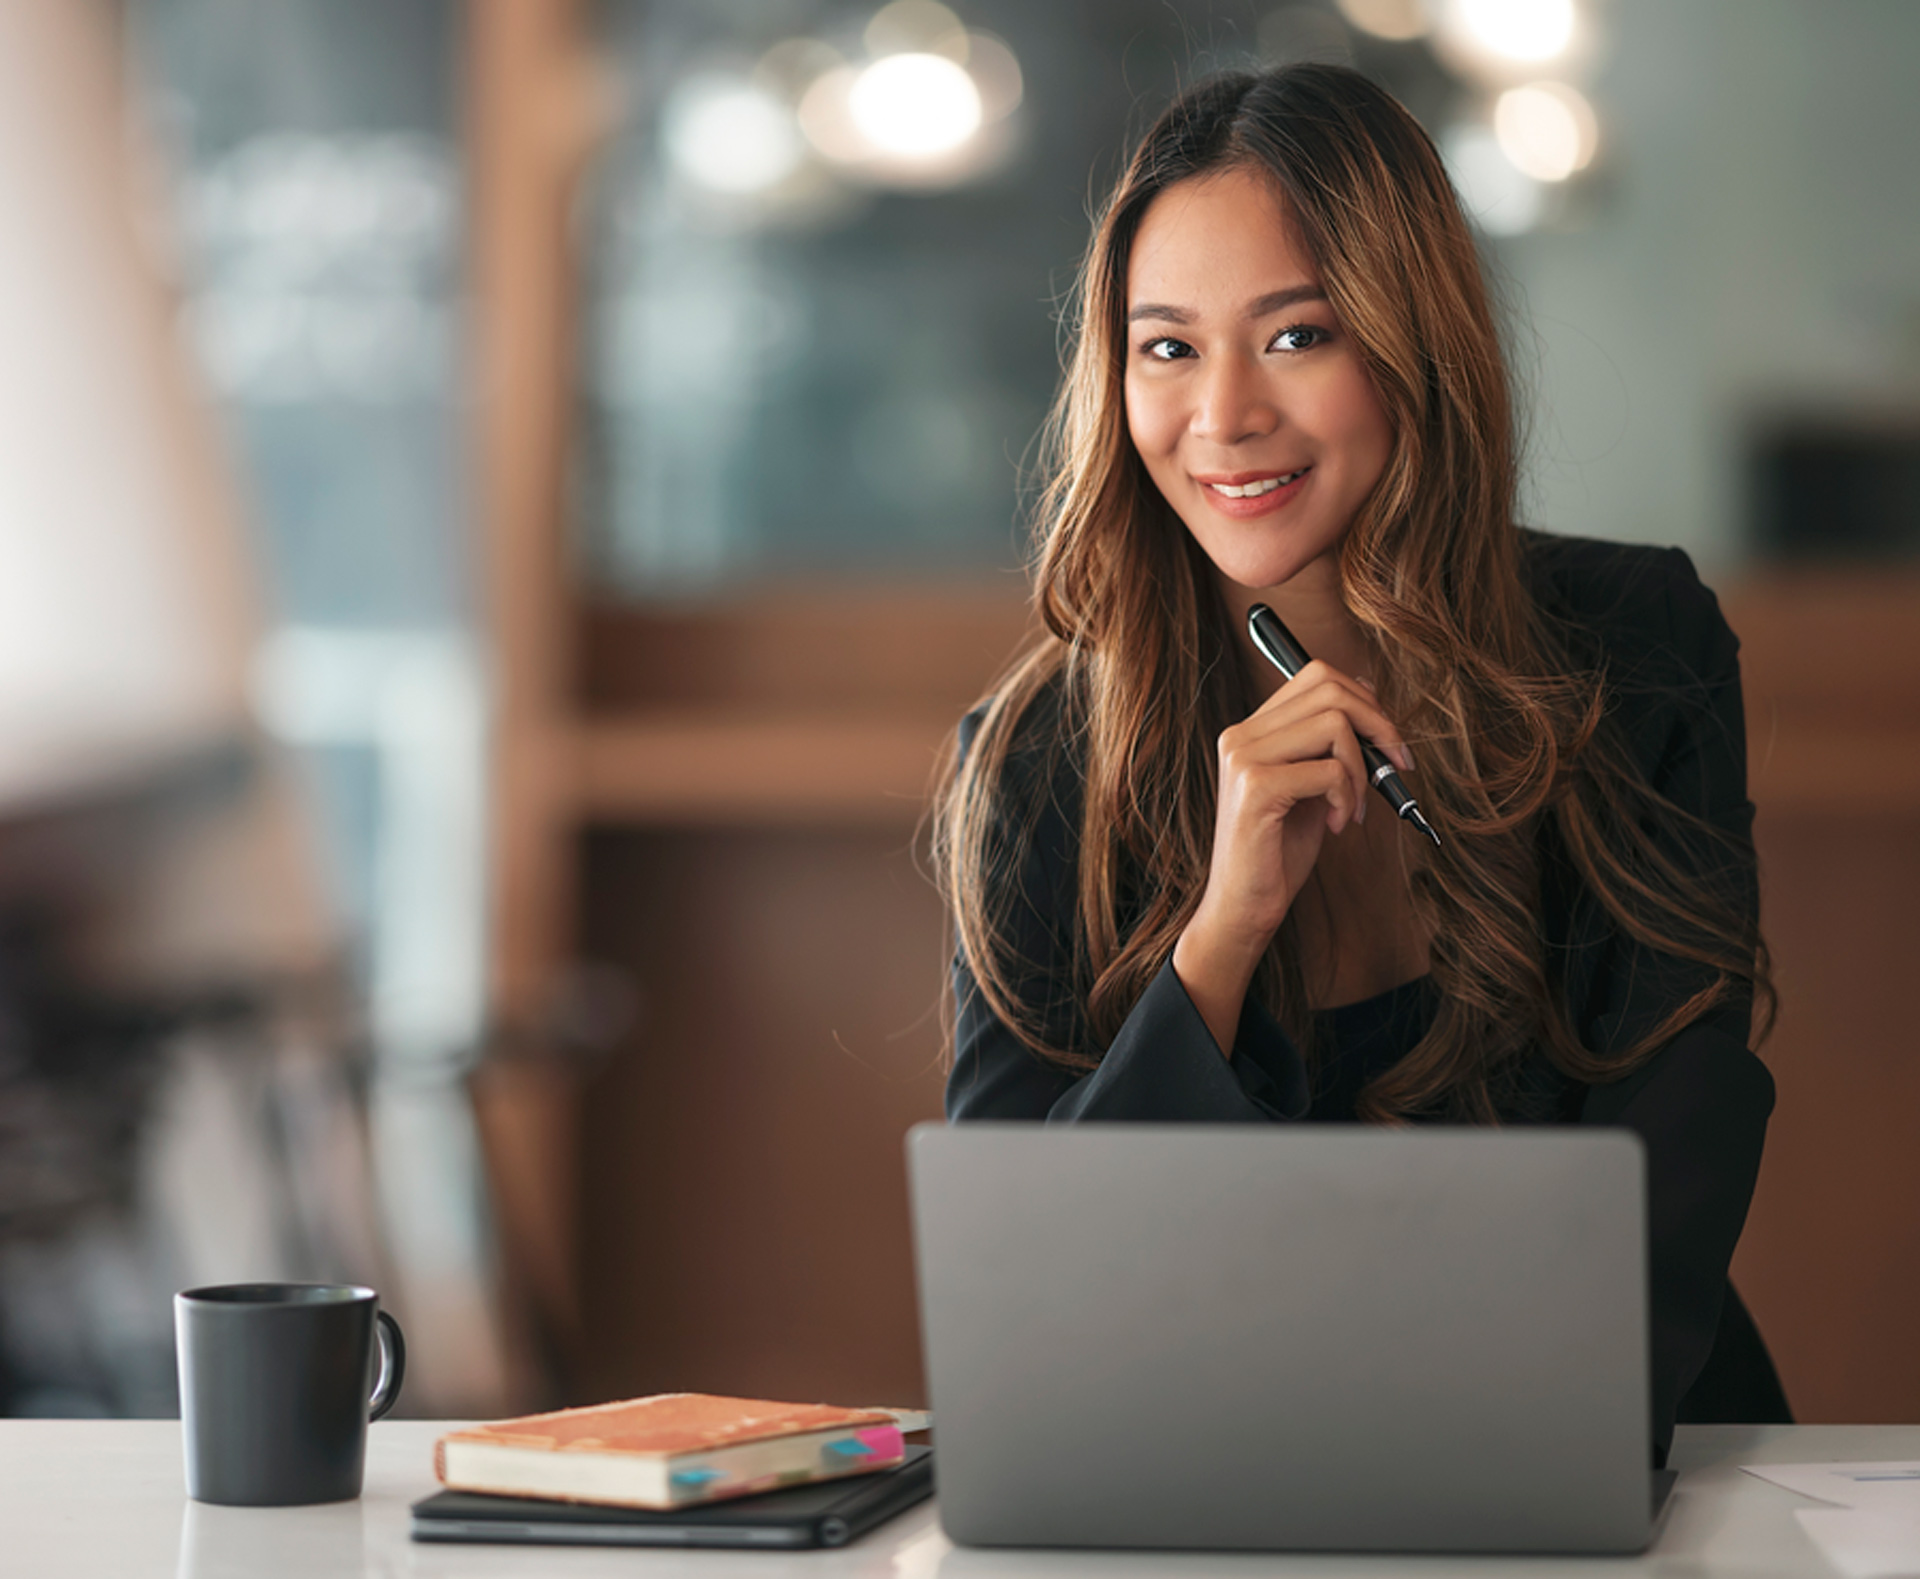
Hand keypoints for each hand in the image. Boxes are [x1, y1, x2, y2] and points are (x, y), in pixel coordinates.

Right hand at [1173, 659, 1411, 1052]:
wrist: (1243, 906)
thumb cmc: (1278, 852)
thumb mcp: (1311, 787)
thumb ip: (1328, 746)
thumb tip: (1368, 699)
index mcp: (1250, 730)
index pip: (1314, 675)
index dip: (1364, 699)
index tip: (1386, 741)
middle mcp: (1240, 736)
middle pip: (1328, 688)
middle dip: (1377, 723)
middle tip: (1393, 766)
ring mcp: (1244, 758)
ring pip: (1334, 724)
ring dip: (1361, 768)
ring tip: (1353, 808)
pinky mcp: (1256, 788)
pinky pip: (1330, 770)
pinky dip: (1348, 798)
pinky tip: (1337, 826)